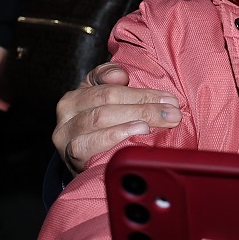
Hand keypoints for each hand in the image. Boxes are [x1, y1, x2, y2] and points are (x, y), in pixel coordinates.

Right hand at [52, 63, 180, 172]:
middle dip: (144, 105)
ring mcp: (66, 132)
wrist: (83, 165)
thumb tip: (121, 74)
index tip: (168, 99)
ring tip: (157, 122)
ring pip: (100, 118)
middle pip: (108, 100)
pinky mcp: (68, 154)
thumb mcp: (107, 103)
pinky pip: (89, 143)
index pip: (111, 86)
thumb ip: (114, 82)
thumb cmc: (101, 131)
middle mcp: (68, 108)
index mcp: (80, 92)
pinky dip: (114, 136)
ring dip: (133, 118)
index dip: (141, 92)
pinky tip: (135, 133)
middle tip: (172, 113)